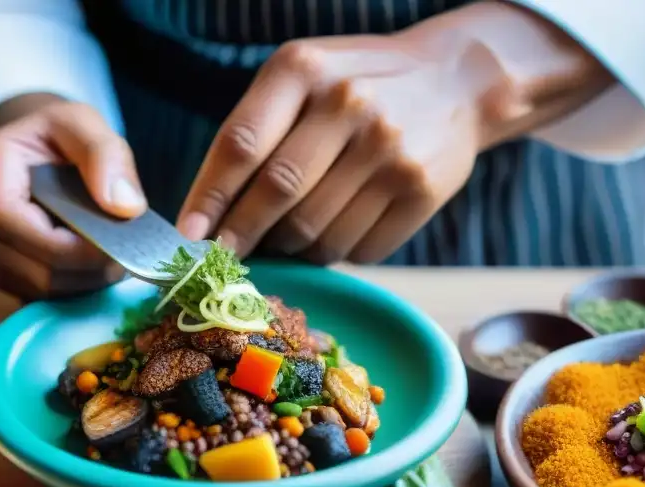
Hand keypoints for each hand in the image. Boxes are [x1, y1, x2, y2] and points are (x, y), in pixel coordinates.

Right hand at [0, 94, 146, 300]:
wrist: (30, 150)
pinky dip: (76, 288)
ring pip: (40, 292)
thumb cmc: (53, 133)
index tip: (119, 242)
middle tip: (127, 252)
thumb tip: (126, 207)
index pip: (20, 234)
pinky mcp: (9, 277)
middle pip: (34, 273)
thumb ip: (104, 155)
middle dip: (88, 270)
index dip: (73, 249)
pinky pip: (43, 298)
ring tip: (115, 255)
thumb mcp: (79, 121)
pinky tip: (98, 266)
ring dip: (85, 283)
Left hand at [176, 35, 481, 264]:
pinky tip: (335, 233)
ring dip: (291, 249)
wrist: (456, 81)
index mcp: (303, 69)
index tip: (188, 238)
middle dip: (241, 236)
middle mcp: (348, 103)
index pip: (241, 144)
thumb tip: (208, 219)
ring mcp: (389, 148)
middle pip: (277, 193)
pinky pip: (358, 249)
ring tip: (288, 238)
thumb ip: (256, 131)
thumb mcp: (302, 78)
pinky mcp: (422, 189)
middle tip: (225, 258)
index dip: (208, 198)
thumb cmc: (355, 86)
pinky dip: (335, 254)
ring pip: (314, 233)